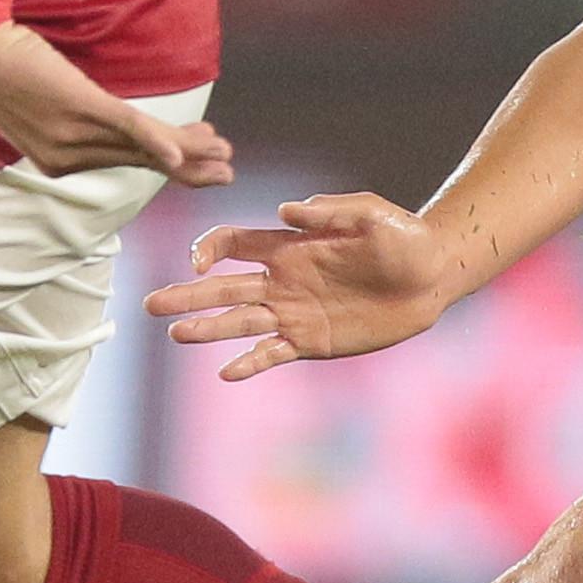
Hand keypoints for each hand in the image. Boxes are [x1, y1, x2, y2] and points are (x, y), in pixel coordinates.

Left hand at [0, 22, 231, 183]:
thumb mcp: (33, 99)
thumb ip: (67, 114)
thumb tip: (94, 109)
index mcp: (56, 160)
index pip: (124, 163)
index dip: (166, 164)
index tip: (195, 163)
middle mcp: (66, 156)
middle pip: (141, 162)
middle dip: (190, 167)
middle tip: (226, 171)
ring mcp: (72, 132)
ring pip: (143, 147)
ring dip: (189, 152)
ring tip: (222, 154)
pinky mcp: (78, 106)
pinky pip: (126, 126)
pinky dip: (157, 140)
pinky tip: (181, 153)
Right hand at [144, 189, 481, 378]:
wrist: (432, 278)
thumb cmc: (404, 237)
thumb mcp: (372, 214)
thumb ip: (330, 211)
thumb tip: (285, 210)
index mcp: (290, 245)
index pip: (234, 243)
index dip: (209, 249)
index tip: (198, 262)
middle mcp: (284, 280)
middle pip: (223, 287)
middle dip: (186, 295)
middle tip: (149, 305)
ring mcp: (294, 313)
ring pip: (239, 321)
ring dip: (207, 328)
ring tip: (176, 335)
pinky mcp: (312, 342)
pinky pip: (272, 354)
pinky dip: (249, 363)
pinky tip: (226, 372)